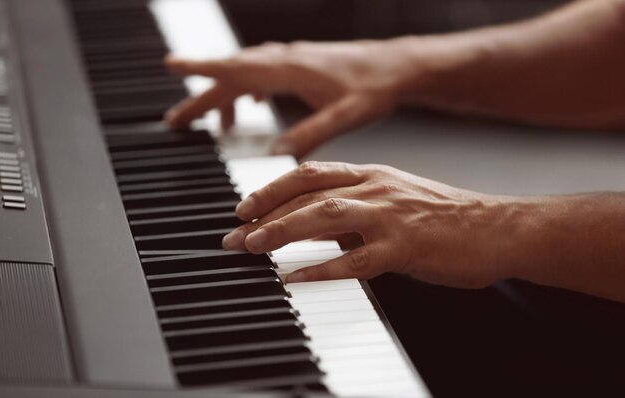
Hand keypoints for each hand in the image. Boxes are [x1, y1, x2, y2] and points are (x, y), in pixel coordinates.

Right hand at [164, 39, 422, 157]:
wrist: (398, 66)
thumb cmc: (375, 88)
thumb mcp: (344, 116)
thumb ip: (310, 133)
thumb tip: (278, 154)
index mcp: (290, 70)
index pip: (237, 69)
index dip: (202, 69)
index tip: (171, 65)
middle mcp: (286, 61)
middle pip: (232, 76)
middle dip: (202, 97)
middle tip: (177, 120)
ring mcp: (293, 60)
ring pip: (246, 75)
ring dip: (225, 95)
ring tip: (215, 125)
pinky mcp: (303, 64)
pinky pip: (265, 74)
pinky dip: (251, 89)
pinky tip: (255, 103)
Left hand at [221, 161, 512, 287]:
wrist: (497, 227)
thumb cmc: (447, 215)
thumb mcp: (396, 196)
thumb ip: (357, 204)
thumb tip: (316, 221)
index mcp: (373, 174)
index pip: (309, 174)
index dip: (272, 188)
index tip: (244, 206)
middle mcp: (376, 188)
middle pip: (308, 194)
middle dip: (265, 212)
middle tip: (235, 233)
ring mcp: (390, 216)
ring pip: (324, 217)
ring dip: (283, 231)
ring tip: (253, 246)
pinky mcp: (404, 248)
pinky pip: (354, 259)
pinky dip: (321, 268)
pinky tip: (295, 278)